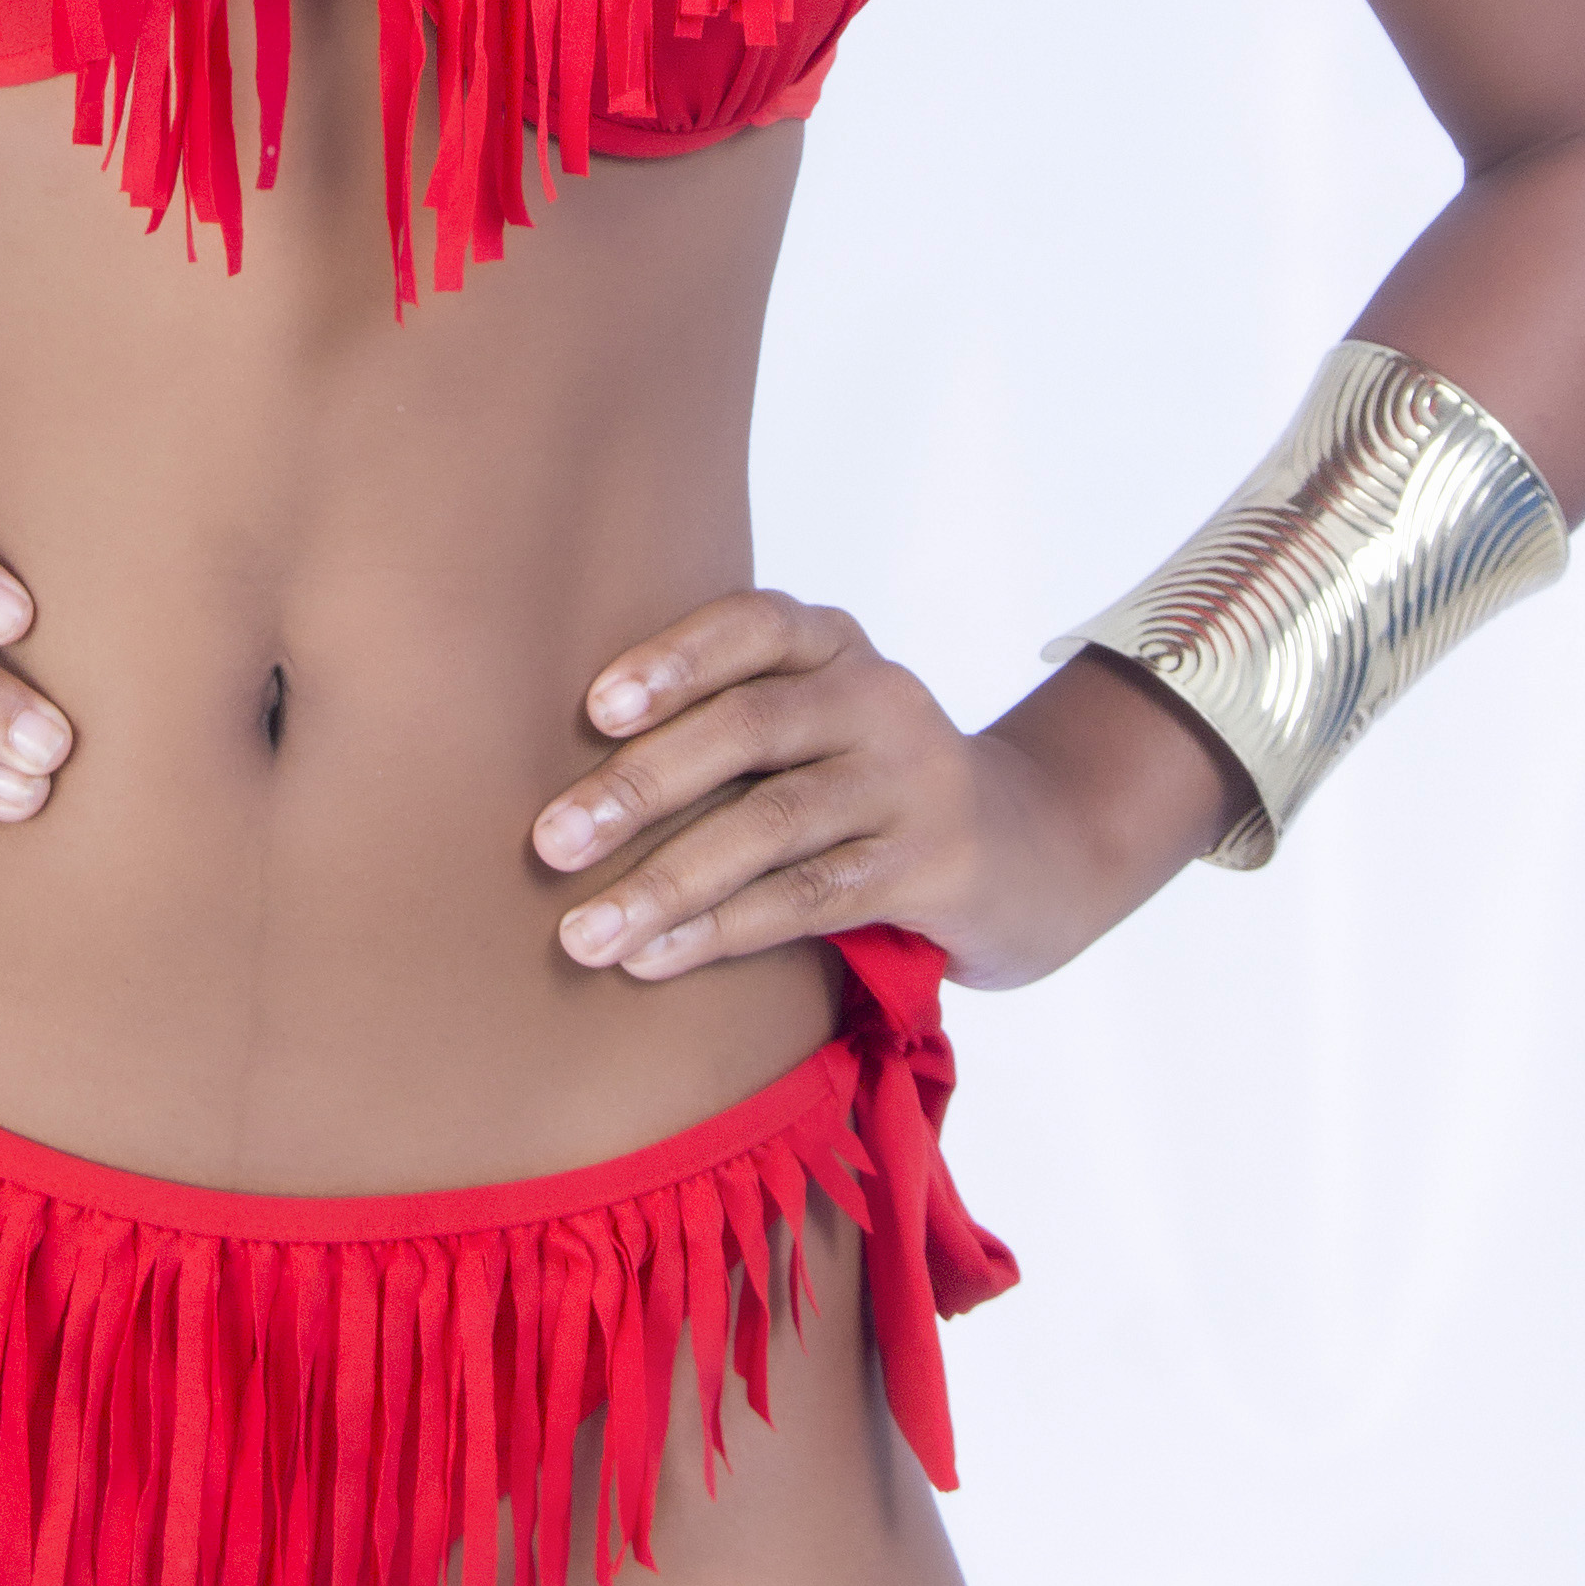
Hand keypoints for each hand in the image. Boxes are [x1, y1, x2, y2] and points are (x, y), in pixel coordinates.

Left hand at [529, 596, 1234, 989]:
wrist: (1035, 848)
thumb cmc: (869, 784)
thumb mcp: (814, 724)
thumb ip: (725, 722)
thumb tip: (562, 778)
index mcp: (834, 644)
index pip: (751, 626)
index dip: (673, 660)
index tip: (595, 708)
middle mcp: (879, 697)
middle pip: (749, 729)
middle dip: (639, 788)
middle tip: (549, 843)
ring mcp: (914, 781)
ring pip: (772, 826)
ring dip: (666, 882)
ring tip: (583, 934)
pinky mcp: (937, 867)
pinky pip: (812, 897)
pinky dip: (724, 929)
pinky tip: (654, 959)